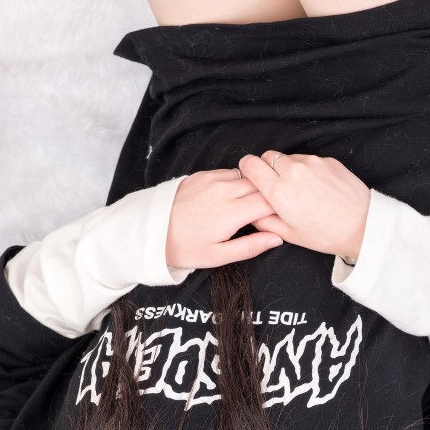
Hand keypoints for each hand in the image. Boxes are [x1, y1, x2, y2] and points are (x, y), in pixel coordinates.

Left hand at [165, 167, 283, 270]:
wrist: (151, 230)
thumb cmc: (185, 247)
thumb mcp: (218, 256)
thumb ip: (251, 246)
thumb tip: (277, 238)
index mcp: (230, 213)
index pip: (269, 201)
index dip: (278, 209)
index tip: (277, 219)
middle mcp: (223, 190)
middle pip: (261, 186)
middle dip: (268, 197)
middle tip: (266, 213)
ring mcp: (212, 179)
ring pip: (247, 177)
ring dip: (253, 189)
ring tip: (249, 205)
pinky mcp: (203, 174)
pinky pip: (231, 173)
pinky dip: (237, 183)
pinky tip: (232, 197)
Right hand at [239, 152, 370, 260]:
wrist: (363, 226)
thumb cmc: (327, 234)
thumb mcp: (289, 235)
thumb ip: (264, 221)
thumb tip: (252, 212)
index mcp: (278, 191)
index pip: (250, 164)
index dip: (248, 170)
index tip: (252, 177)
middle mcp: (293, 171)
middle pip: (267, 157)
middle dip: (267, 168)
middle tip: (277, 187)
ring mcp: (312, 163)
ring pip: (289, 157)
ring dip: (288, 169)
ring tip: (300, 190)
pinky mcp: (328, 160)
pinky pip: (309, 160)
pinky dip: (307, 170)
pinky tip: (317, 187)